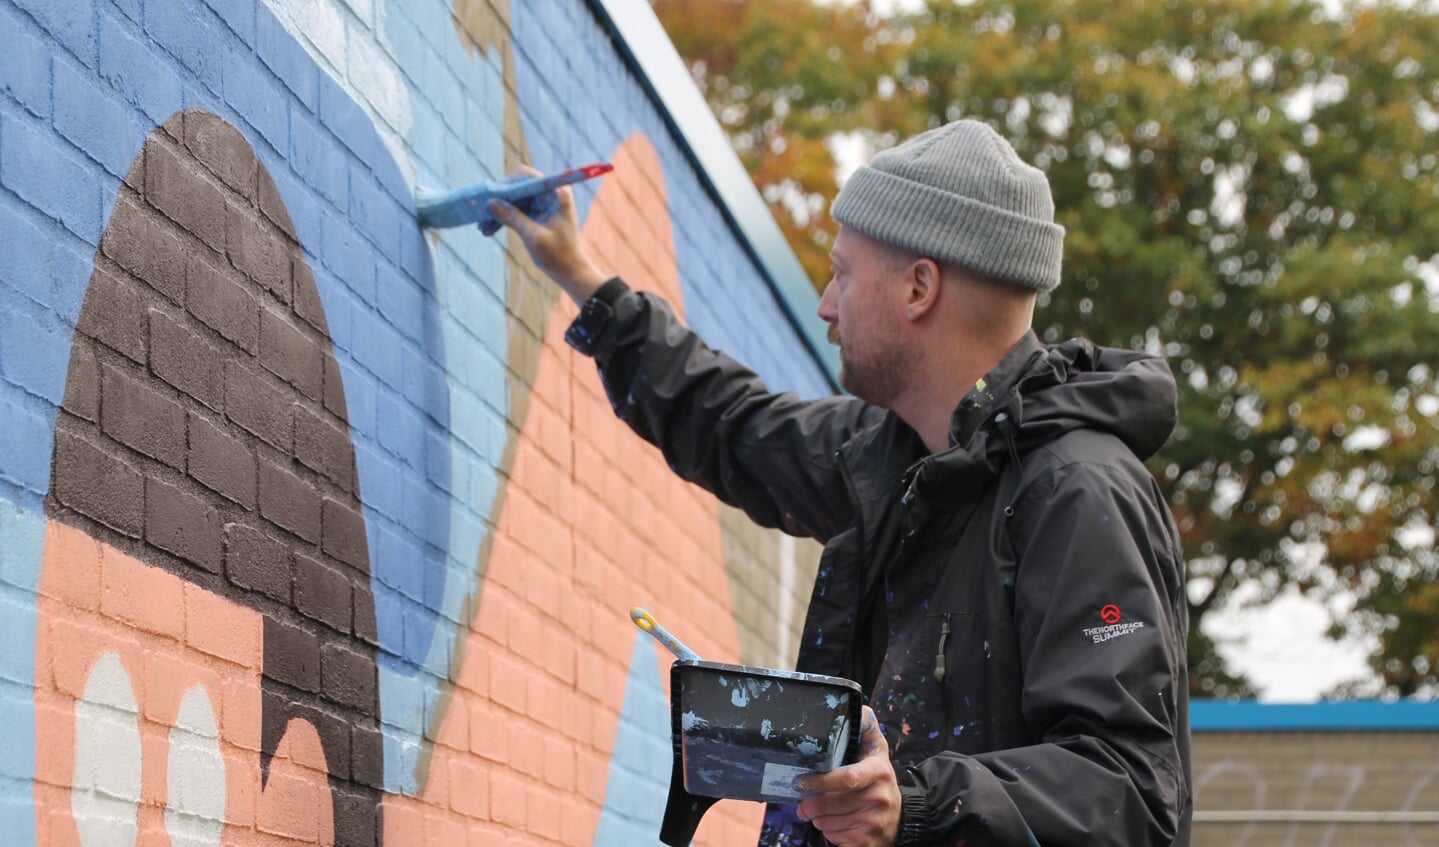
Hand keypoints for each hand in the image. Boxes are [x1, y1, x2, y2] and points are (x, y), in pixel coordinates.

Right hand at [488, 165, 607, 304]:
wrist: (571, 272)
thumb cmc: (559, 255)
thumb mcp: (533, 237)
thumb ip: (512, 218)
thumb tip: (490, 203)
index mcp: (556, 193)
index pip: (525, 177)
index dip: (506, 184)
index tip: (489, 197)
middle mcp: (549, 193)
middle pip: (516, 187)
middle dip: (498, 201)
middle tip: (481, 214)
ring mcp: (542, 203)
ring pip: (513, 200)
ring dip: (498, 212)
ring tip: (482, 227)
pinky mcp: (536, 213)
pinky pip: (515, 210)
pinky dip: (503, 219)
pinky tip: (489, 230)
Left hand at [794, 707, 901, 845]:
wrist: (904, 817)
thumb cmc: (880, 780)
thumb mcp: (878, 752)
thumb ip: (866, 728)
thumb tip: (857, 705)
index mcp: (879, 772)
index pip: (847, 778)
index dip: (820, 781)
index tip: (800, 781)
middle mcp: (879, 798)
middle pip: (830, 804)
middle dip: (810, 804)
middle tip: (803, 802)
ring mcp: (875, 823)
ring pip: (828, 823)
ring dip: (818, 818)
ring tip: (822, 811)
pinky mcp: (868, 843)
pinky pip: (835, 838)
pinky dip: (829, 832)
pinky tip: (836, 823)